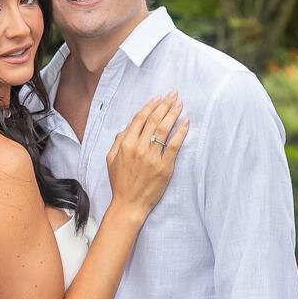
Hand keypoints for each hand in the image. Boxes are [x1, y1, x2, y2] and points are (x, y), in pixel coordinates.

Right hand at [106, 92, 187, 224]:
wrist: (129, 203)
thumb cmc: (120, 182)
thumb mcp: (111, 159)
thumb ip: (118, 141)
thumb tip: (126, 127)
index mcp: (126, 144)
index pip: (140, 119)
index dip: (150, 106)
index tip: (158, 98)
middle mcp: (139, 147)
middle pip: (154, 120)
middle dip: (165, 105)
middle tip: (173, 95)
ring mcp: (153, 156)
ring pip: (164, 129)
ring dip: (173, 113)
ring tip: (180, 104)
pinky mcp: (165, 166)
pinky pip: (175, 145)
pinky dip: (181, 132)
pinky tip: (186, 122)